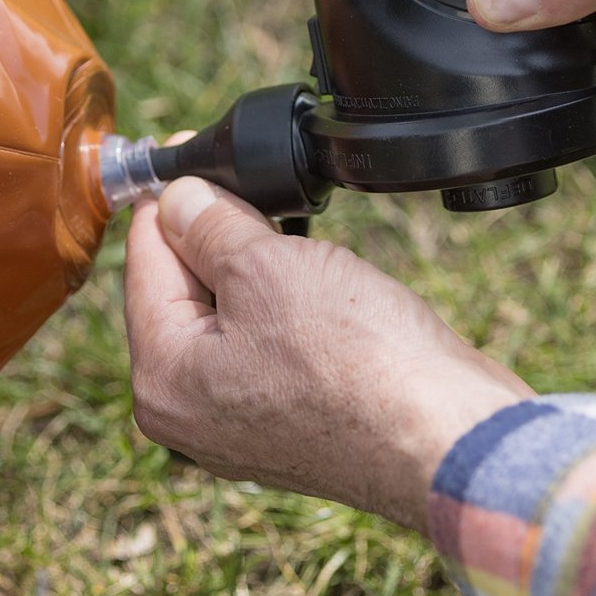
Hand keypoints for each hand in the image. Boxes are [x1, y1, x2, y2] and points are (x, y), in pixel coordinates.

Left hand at [123, 177, 529, 533]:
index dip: (165, 201)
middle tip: (244, 187)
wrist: (452, 440)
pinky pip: (267, 347)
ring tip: (288, 232)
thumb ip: (209, 226)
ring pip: (227, 317)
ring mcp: (241, 425)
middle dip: (209, 236)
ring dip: (252, 270)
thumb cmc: (359, 363)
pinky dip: (282, 307)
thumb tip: (178, 199)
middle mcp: (189, 413)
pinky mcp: (293, 424)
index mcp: (163, 379)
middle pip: (179, 292)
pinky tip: (315, 281)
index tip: (181, 154)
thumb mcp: (266, 267)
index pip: (142, 265)